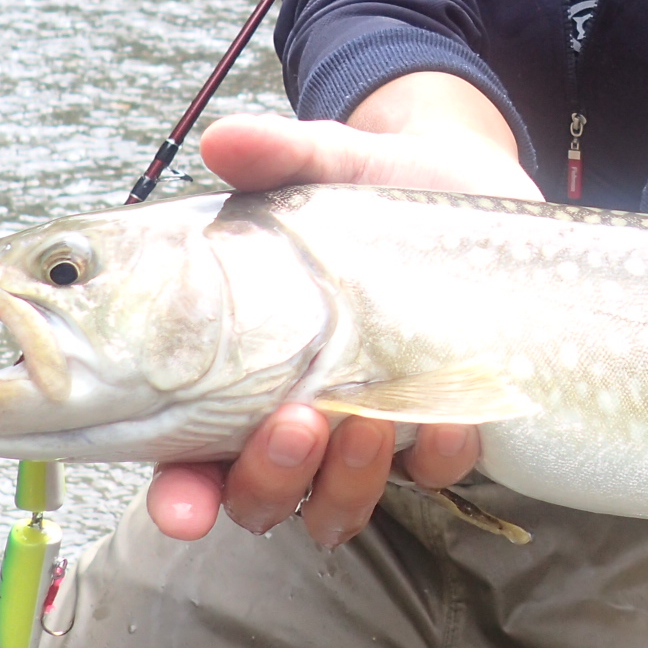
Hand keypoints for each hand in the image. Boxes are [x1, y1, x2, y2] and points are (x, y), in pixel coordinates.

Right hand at [146, 107, 535, 543]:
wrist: (467, 178)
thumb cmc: (375, 180)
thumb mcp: (329, 159)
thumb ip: (279, 155)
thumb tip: (223, 140)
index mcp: (236, 367)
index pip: (186, 456)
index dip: (180, 495)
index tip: (181, 507)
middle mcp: (294, 412)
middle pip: (259, 495)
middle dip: (269, 480)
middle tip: (294, 423)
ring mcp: (367, 425)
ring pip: (338, 502)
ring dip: (346, 481)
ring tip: (367, 420)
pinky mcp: (440, 419)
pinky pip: (435, 470)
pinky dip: (438, 455)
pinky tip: (449, 419)